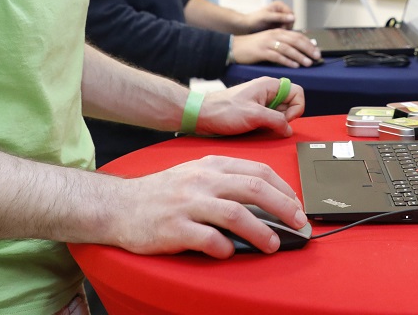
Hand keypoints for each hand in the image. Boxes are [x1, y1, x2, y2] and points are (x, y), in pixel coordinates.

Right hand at [113, 155, 306, 256]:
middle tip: (298, 223)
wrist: (120, 205)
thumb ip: (226, 182)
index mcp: (212, 165)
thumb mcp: (196, 174)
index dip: (284, 188)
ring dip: (261, 231)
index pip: (258, 171)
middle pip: (254, 189)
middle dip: (283, 207)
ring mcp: (188, 203)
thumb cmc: (163, 192)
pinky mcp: (174, 228)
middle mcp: (203, 180)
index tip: (297, 205)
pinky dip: (225, 248)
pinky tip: (230, 252)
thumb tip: (266, 199)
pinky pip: (208, 239)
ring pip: (236, 214)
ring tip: (273, 244)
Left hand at [196, 76, 305, 136]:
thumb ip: (276, 121)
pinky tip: (254, 128)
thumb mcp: (254, 115)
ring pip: (280, 113)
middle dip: (284, 118)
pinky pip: (269, 119)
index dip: (296, 108)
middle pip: (290, 104)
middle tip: (269, 124)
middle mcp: (267, 91)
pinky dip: (266, 126)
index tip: (284, 120)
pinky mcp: (254, 111)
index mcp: (269, 85)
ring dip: (274, 123)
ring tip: (258, 126)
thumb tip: (288, 130)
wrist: (201, 115)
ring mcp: (261, 102)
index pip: (297, 92)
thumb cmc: (223, 111)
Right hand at [230, 28, 320, 67]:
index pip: (298, 36)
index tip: (318, 51)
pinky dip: (287, 61)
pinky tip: (295, 66)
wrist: (236, 47)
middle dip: (308, 49)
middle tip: (317, 57)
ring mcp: (268, 43)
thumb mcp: (271, 40)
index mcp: (278, 31)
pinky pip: (277, 56)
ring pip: (288, 49)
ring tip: (308, 63)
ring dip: (300, 56)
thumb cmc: (255, 46)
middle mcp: (274, 35)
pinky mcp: (262, 51)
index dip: (309, 43)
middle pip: (296, 41)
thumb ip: (284, 43)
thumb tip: (301, 49)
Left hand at [238, 1, 294, 33]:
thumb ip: (280, 17)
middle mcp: (281, 10)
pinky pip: (284, 29)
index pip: (291, 14)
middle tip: (277, 31)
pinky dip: (280, 32)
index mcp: (279, 5)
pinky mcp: (278, 24)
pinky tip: (274, 33)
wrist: (246, 26)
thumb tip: (293, 17)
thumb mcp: (267, 18)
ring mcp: (280, 18)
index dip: (289, 22)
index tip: (282, 28)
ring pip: (288, 26)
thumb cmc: (254, 20)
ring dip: (283, 30)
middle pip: (291, 20)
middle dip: (286, 27)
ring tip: (274, 32)